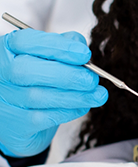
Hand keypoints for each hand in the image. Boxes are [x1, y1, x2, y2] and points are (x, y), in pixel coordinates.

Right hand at [0, 29, 107, 156]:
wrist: (20, 115)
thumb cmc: (37, 79)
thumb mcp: (47, 56)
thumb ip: (63, 45)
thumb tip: (80, 46)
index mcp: (6, 50)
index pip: (25, 41)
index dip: (58, 47)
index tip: (84, 54)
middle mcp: (0, 73)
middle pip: (28, 71)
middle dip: (67, 75)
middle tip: (92, 79)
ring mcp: (3, 100)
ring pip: (39, 97)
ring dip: (76, 96)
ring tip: (98, 94)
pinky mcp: (14, 125)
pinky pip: (43, 118)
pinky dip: (69, 111)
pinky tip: (83, 105)